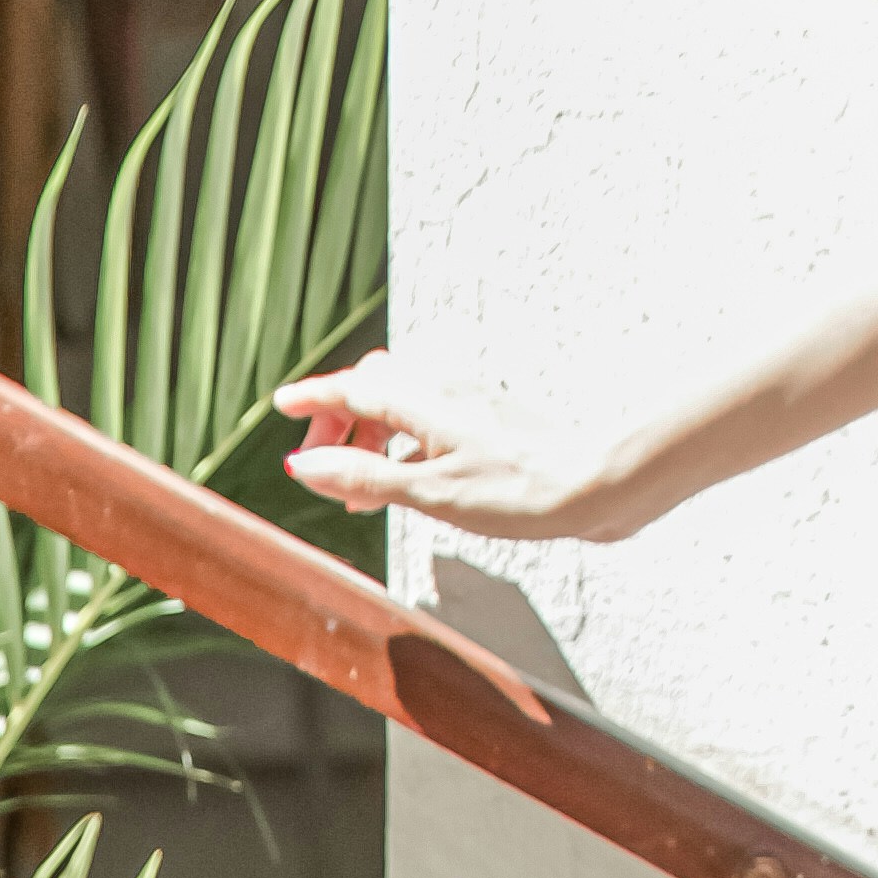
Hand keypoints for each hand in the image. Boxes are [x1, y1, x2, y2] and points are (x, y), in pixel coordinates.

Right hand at [276, 352, 614, 542]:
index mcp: (427, 400)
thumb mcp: (430, 491)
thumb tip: (305, 464)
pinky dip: (400, 444)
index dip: (314, 396)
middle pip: (375, 386)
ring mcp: (470, 405)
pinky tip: (405, 480)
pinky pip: (427, 420)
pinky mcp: (490, 424)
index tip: (281, 405)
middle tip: (318, 463)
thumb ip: (366, 476)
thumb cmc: (520, 490)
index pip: (354, 387)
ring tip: (356, 491)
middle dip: (339, 418)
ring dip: (369, 436)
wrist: (596, 483)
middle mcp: (447, 390)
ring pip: (402, 403)